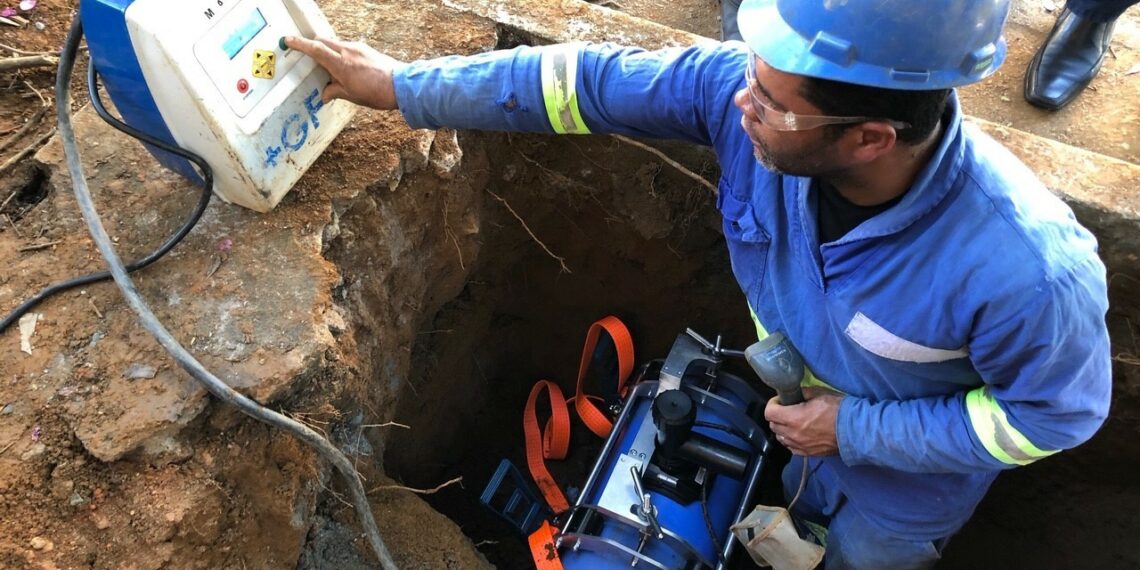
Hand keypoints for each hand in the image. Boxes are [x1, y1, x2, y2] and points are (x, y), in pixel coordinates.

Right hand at [283, 36, 404, 108]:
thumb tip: (324, 94)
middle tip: (306, 53)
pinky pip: (347, 48)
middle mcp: (348, 51)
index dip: (300, 44)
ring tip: (330, 68)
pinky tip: (346, 68)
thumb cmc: (376, 92)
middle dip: (312, 46)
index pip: (315, 49)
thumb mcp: (351, 96)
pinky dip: (341, 54)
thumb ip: (334, 91)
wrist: (400, 86)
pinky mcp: (365, 49)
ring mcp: (357, 48)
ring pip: (335, 44)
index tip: (288, 40)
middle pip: (323, 42)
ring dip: (328, 51)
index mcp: (340, 64)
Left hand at [765, 387, 842, 455]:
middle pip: (773, 425)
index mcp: (794, 418)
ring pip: (781, 438)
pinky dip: (791, 440)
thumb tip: (795, 394)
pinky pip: (791, 447)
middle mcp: (793, 434)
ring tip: (794, 422)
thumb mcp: (820, 394)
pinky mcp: (808, 453)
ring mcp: (800, 446)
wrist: (856, 430)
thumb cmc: (839, 410)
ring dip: (783, 429)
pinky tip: (800, 434)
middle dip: (777, 416)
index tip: (780, 401)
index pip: (769, 412)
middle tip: (787, 409)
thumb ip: (803, 393)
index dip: (773, 404)